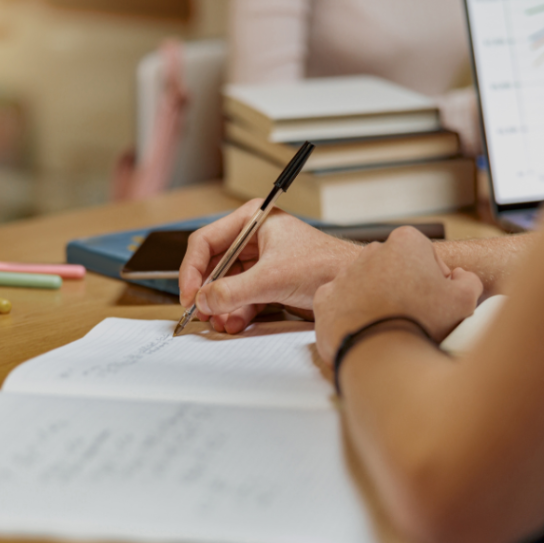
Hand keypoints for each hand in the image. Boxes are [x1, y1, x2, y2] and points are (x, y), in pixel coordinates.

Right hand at [178, 200, 361, 332]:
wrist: (353, 285)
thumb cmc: (325, 266)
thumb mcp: (271, 278)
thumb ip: (233, 291)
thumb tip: (204, 300)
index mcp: (252, 219)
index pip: (206, 241)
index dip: (193, 269)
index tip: (189, 293)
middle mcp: (254, 237)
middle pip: (214, 265)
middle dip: (208, 291)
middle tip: (201, 311)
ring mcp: (261, 261)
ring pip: (227, 284)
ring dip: (221, 305)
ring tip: (220, 321)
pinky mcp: (269, 282)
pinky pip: (242, 296)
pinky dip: (236, 311)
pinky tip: (234, 323)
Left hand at [314, 226, 483, 363]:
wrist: (381, 354)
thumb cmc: (423, 322)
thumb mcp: (465, 300)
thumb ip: (468, 281)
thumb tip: (460, 277)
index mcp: (406, 241)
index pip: (425, 255)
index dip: (435, 279)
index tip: (436, 300)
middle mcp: (371, 251)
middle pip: (394, 268)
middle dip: (403, 286)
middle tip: (413, 315)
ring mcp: (344, 274)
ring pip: (366, 285)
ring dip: (377, 300)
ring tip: (389, 327)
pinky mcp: (325, 299)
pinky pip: (341, 303)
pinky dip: (351, 315)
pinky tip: (365, 330)